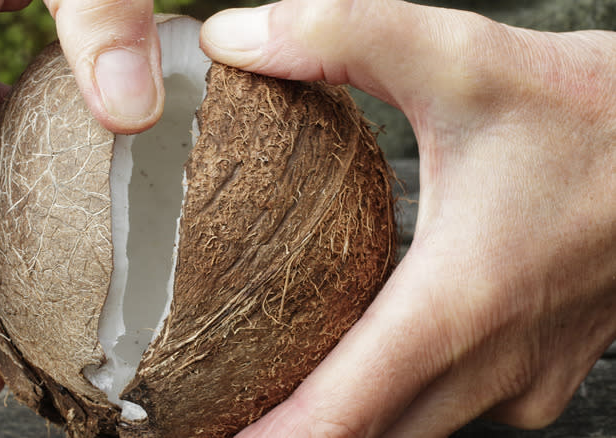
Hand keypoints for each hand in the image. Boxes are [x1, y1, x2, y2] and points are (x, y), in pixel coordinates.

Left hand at [201, 1, 615, 435]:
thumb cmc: (593, 113)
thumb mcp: (457, 57)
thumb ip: (336, 37)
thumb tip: (234, 38)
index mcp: (458, 305)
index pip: (339, 416)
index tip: (202, 437)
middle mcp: (492, 366)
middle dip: (283, 434)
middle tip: (211, 407)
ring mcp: (522, 382)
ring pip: (407, 430)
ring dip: (339, 421)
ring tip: (267, 388)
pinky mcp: (537, 374)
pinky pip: (448, 408)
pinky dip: (394, 399)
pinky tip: (360, 358)